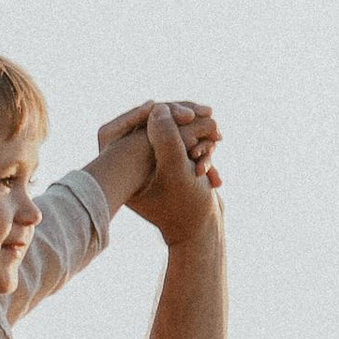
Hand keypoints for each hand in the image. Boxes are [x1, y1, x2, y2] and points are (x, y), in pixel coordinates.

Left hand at [101, 98, 222, 225]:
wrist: (204, 232)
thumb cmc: (187, 207)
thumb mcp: (177, 171)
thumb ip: (167, 138)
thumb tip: (158, 106)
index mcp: (125, 166)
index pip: (138, 122)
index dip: (162, 113)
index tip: (186, 115)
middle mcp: (134, 162)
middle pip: (156, 122)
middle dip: (186, 122)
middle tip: (208, 114)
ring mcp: (152, 162)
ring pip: (173, 130)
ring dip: (198, 135)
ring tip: (214, 145)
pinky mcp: (168, 163)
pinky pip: (183, 141)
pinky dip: (201, 147)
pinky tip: (210, 166)